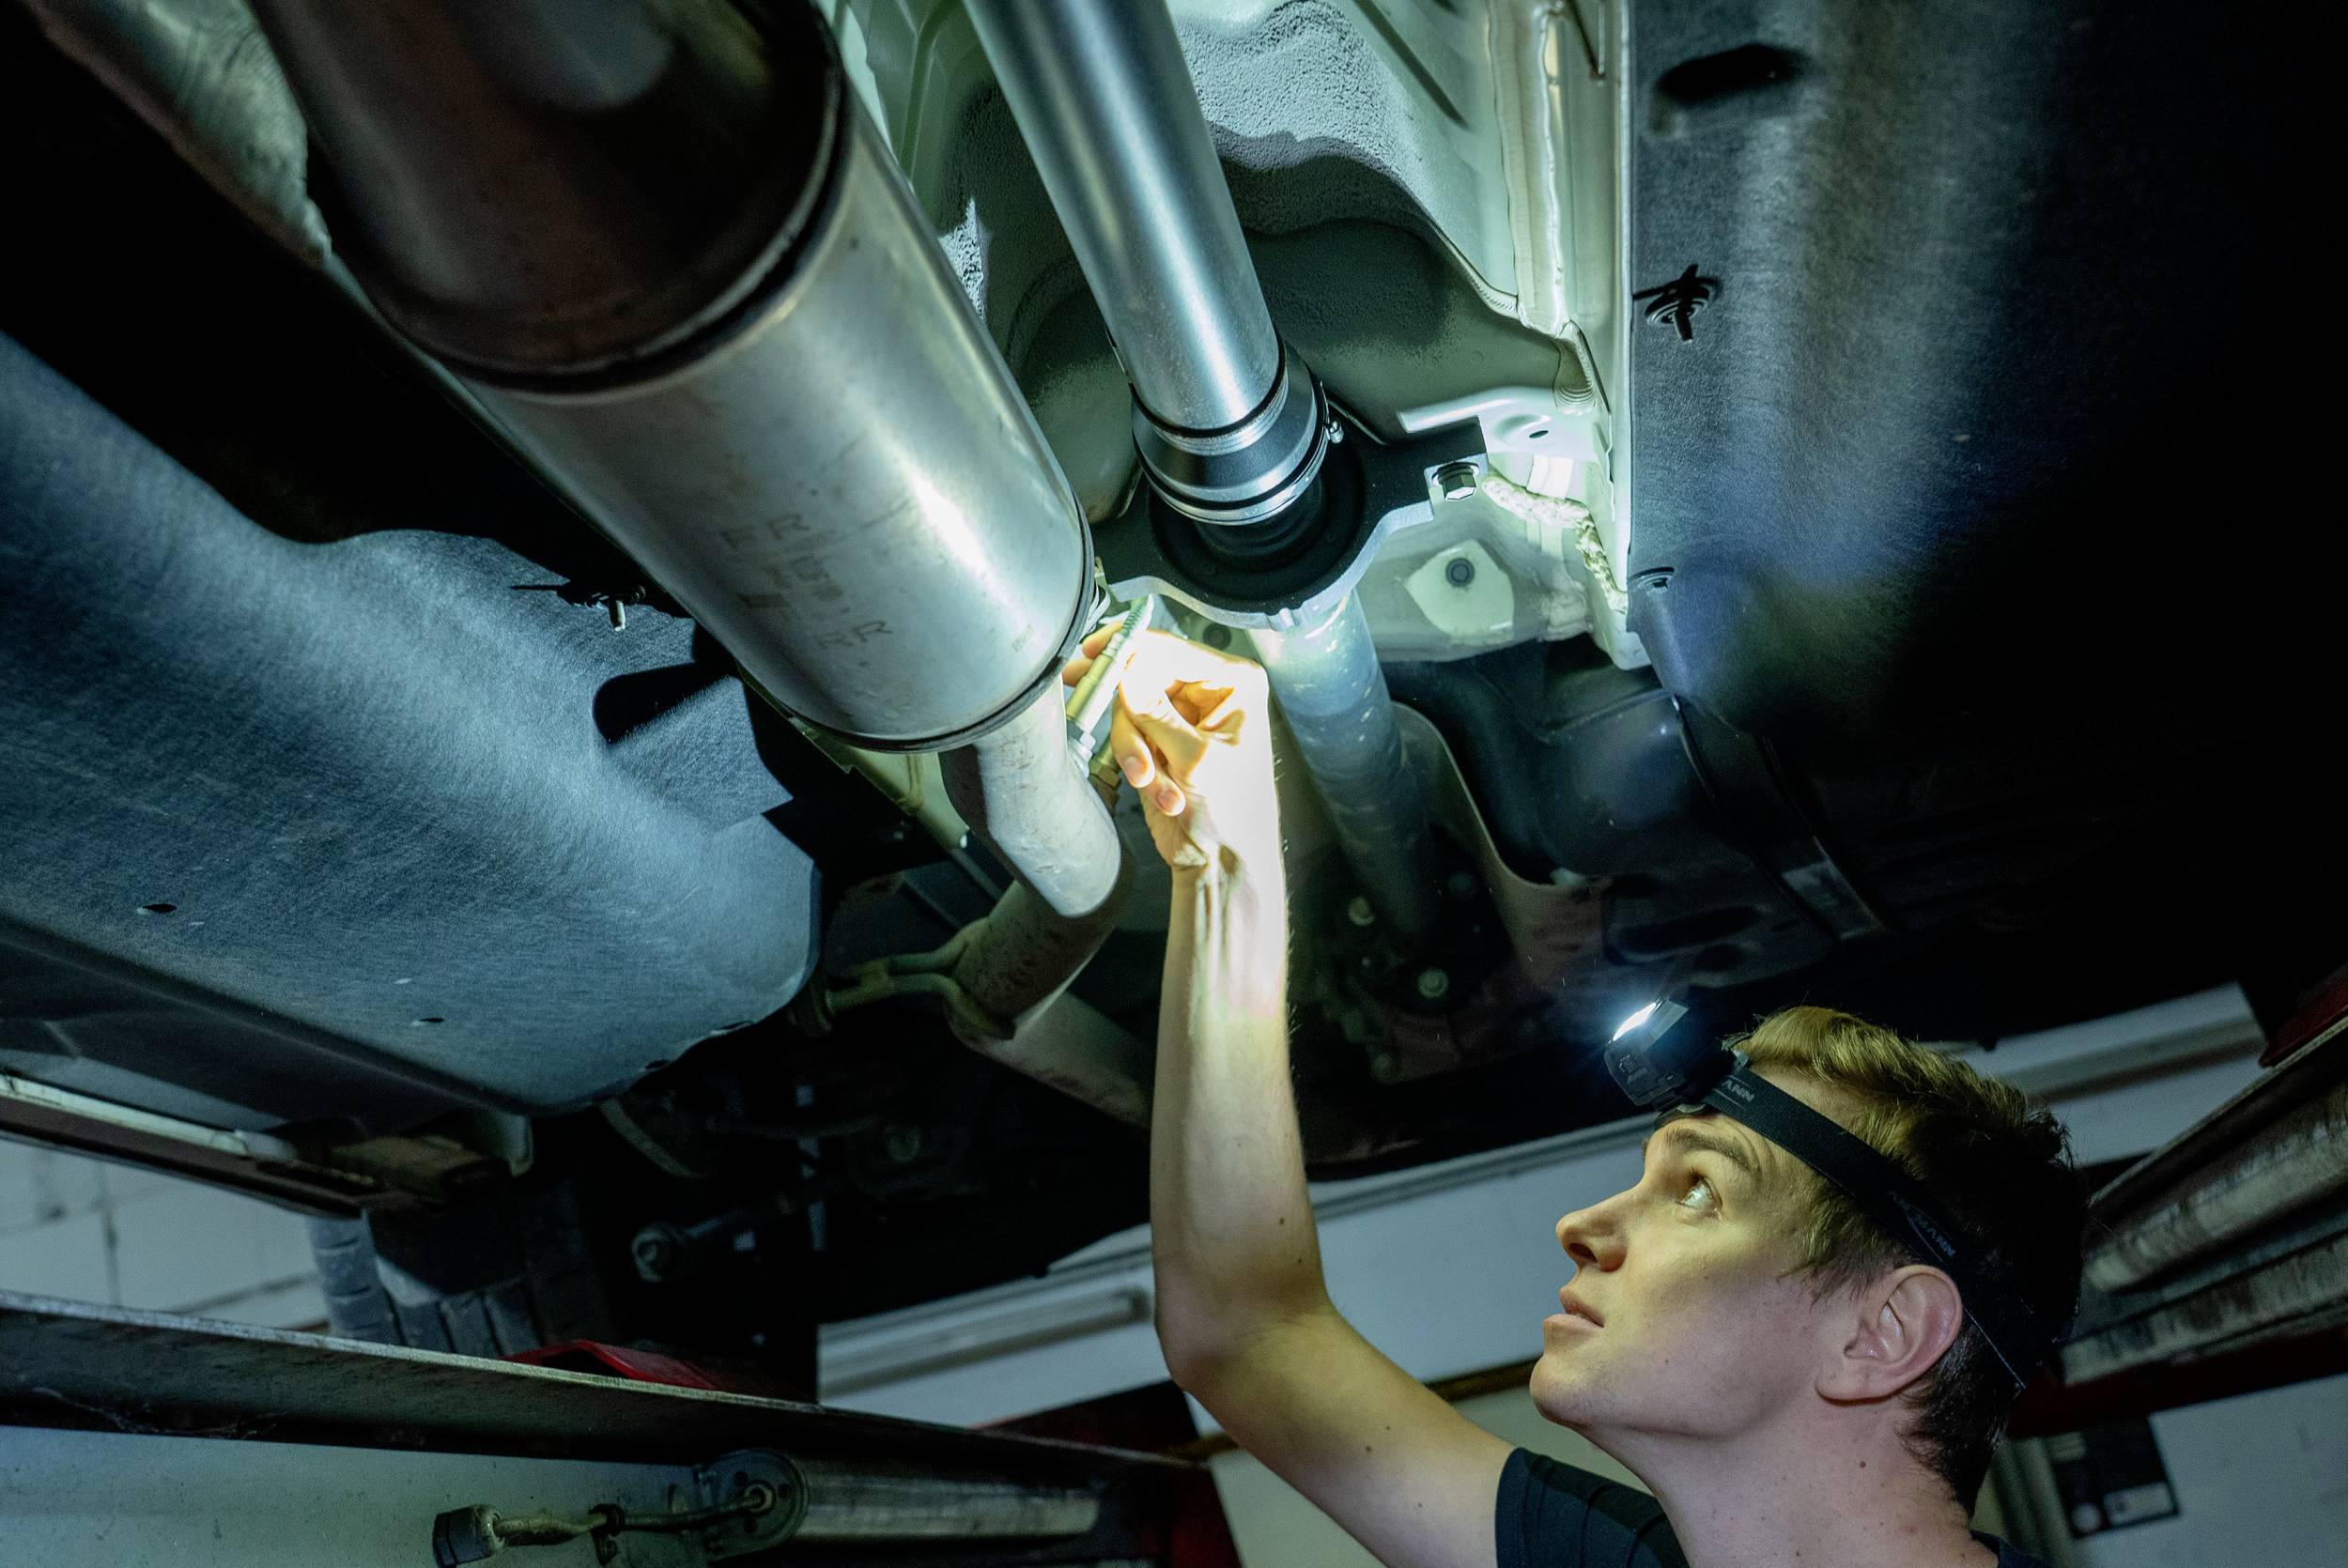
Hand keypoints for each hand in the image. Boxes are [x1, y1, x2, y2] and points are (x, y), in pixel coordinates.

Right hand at [1062, 622, 1280, 877]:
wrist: (1221, 861)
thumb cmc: (1232, 813)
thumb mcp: (1194, 758)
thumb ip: (1154, 711)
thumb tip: (1126, 668)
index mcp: (1234, 684)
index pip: (1173, 650)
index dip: (1131, 646)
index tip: (1095, 648)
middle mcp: (1209, 694)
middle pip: (1144, 675)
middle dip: (1127, 711)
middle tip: (1083, 691)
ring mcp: (1181, 717)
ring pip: (1130, 709)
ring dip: (1135, 749)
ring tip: (1149, 781)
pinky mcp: (1159, 741)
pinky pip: (1128, 736)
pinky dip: (1135, 762)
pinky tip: (1158, 790)